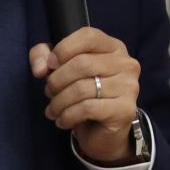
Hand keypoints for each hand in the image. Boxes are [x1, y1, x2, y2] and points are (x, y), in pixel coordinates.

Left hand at [32, 27, 141, 164]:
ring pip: (82, 88)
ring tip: (53, 110)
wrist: (103, 133)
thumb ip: (44, 57)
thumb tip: (40, 68)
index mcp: (114, 47)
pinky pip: (87, 108)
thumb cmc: (83, 95)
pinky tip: (63, 120)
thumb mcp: (61, 70)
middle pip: (82, 63)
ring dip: (59, 102)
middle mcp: (126, 63)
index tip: (50, 66)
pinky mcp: (125, 109)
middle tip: (49, 92)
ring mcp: (129, 86)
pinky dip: (68, 115)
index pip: (88, 36)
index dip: (64, 49)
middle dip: (57, 80)